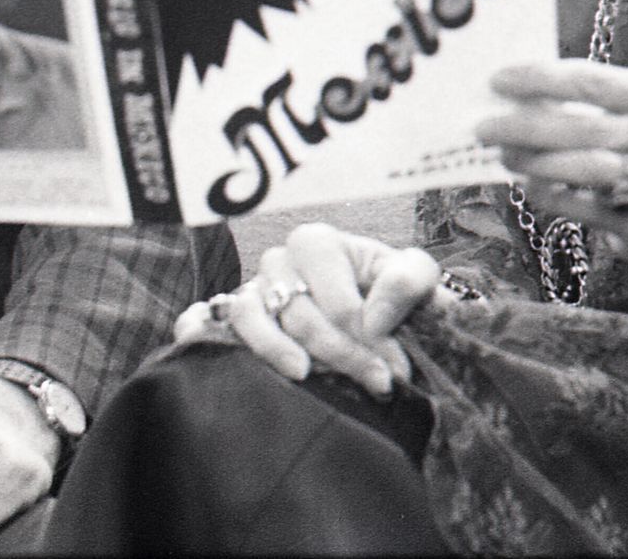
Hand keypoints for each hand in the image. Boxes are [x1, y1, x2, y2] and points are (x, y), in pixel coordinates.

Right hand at [172, 222, 440, 396]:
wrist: (370, 311)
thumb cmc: (388, 291)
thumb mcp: (416, 276)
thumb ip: (407, 282)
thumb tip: (374, 319)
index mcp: (317, 242)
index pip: (336, 299)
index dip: (368, 337)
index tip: (395, 368)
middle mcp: (278, 260)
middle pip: (301, 315)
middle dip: (342, 355)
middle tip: (378, 384)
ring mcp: (252, 289)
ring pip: (252, 317)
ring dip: (280, 351)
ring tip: (306, 376)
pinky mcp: (235, 318)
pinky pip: (212, 321)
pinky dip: (222, 337)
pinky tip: (257, 362)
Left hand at [477, 61, 627, 270]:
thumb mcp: (626, 113)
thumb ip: (580, 100)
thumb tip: (511, 91)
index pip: (596, 81)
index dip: (542, 79)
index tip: (498, 79)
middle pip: (590, 127)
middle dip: (528, 126)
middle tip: (485, 127)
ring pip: (590, 170)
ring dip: (537, 162)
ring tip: (503, 155)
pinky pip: (590, 210)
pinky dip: (553, 195)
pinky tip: (529, 183)